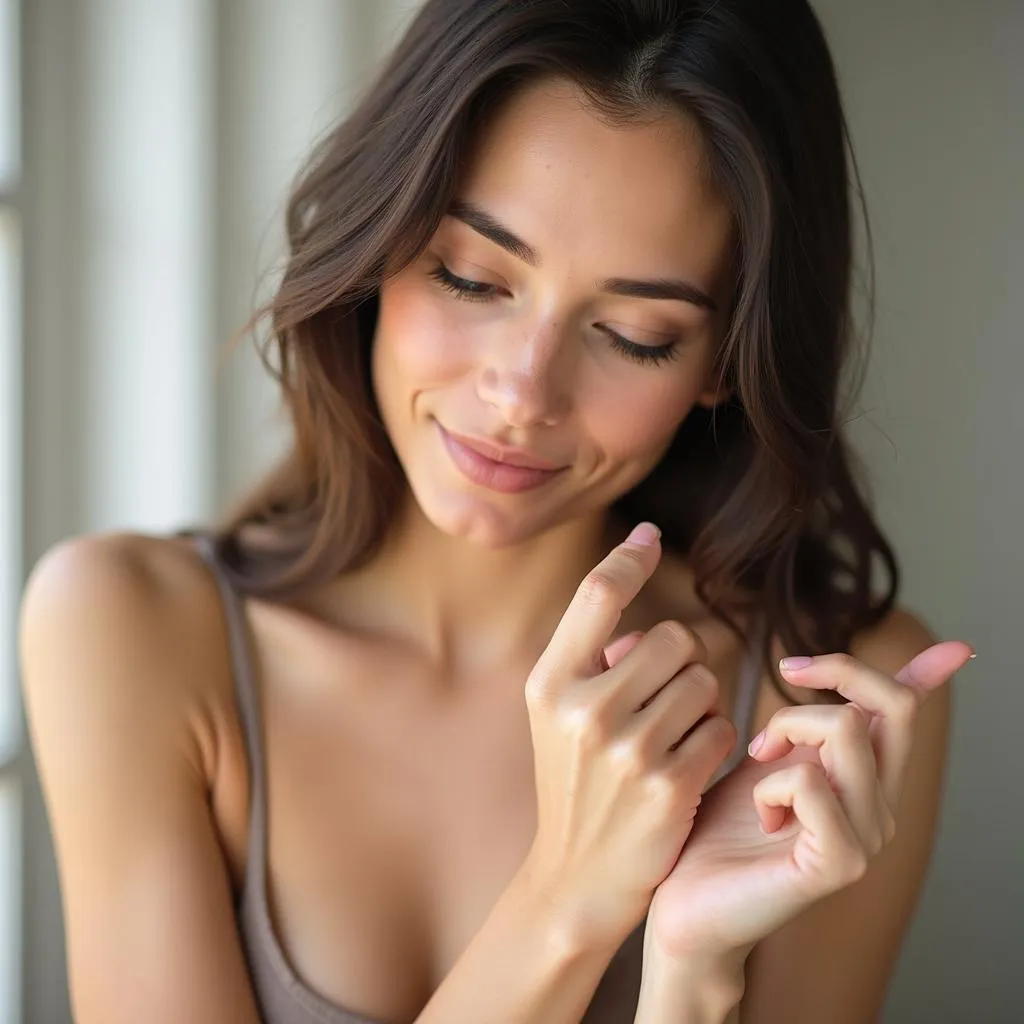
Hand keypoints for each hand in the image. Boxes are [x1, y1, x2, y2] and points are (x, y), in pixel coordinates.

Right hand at [519, 522, 735, 952]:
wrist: (576, 875)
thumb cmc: (573, 779)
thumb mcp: (555, 712)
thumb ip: (589, 650)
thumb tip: (631, 576)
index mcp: (549, 682)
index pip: (598, 594)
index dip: (630, 557)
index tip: (649, 535)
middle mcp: (583, 709)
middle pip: (672, 638)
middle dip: (678, 662)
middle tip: (658, 698)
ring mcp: (626, 749)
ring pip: (703, 682)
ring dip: (699, 703)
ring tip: (668, 737)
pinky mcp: (669, 786)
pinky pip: (721, 728)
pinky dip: (714, 740)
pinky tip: (686, 766)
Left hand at [642, 641, 971, 960]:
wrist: (685, 900)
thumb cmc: (719, 827)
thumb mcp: (764, 759)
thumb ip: (800, 725)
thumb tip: (812, 672)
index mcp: (865, 780)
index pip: (905, 714)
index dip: (930, 673)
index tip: (958, 647)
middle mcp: (879, 807)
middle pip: (893, 705)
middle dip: (836, 670)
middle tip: (784, 676)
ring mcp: (866, 838)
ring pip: (844, 730)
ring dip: (784, 730)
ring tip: (757, 763)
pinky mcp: (839, 864)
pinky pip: (808, 782)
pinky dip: (768, 785)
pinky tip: (760, 818)